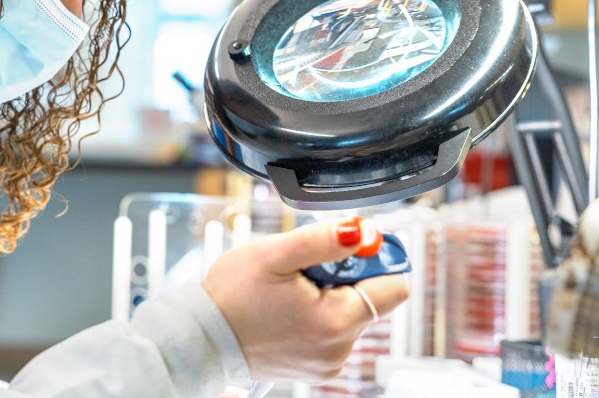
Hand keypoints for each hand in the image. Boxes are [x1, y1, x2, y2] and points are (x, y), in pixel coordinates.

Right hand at [201, 219, 408, 381]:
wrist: (203, 337)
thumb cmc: (231, 296)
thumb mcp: (275, 254)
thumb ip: (323, 240)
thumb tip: (362, 231)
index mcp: (336, 320)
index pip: (394, 286)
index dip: (376, 259)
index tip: (350, 248)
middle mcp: (340, 348)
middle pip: (370, 297)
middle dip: (344, 275)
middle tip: (305, 268)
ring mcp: (329, 361)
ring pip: (351, 313)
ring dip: (329, 294)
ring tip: (290, 291)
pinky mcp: (317, 367)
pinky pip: (333, 331)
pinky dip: (318, 314)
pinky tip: (287, 308)